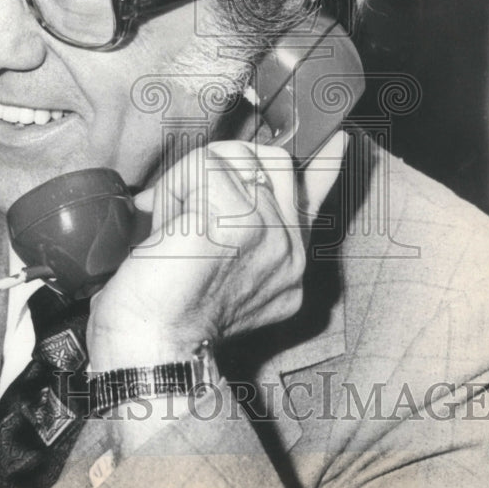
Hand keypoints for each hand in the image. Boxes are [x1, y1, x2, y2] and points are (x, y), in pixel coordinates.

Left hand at [87, 131, 346, 369]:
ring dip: (186, 179)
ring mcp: (269, 235)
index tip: (338, 139)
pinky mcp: (236, 223)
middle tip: (182, 210)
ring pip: (232, 155)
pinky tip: (164, 226)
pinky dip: (173, 187)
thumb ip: (244, 225)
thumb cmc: (168, 311)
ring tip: (170, 225)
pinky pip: (204, 166)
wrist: (151, 348)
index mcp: (289, 261)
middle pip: (269, 157)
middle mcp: (289, 250)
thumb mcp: (217, 267)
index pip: (316, 198)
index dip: (325, 163)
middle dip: (216, 166)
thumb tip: (231, 179)